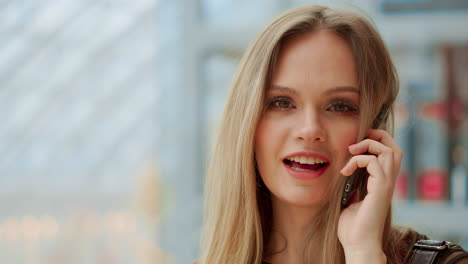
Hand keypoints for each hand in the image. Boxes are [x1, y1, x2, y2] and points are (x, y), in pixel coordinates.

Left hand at [337, 129, 402, 261]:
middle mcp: (388, 182)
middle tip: (358, 140)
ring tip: (351, 152)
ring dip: (368, 145)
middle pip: (395, 148)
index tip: (357, 143)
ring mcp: (386, 185)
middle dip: (378, 136)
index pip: (390, 154)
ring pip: (389, 151)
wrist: (358, 244)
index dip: (377, 142)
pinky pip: (374, 162)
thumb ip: (352, 186)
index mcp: (382, 183)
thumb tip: (344, 173)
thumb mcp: (349, 200)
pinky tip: (346, 172)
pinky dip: (358, 160)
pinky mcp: (380, 190)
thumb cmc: (352, 227)